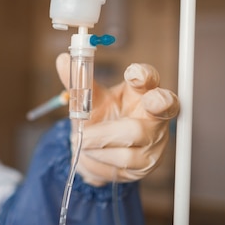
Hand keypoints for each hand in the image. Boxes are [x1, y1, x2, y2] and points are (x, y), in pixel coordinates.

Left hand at [56, 54, 179, 185]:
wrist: (97, 152)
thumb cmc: (102, 119)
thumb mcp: (90, 100)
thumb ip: (78, 82)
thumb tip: (62, 59)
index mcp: (140, 91)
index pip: (149, 78)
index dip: (144, 75)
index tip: (133, 74)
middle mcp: (155, 114)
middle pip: (162, 106)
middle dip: (155, 104)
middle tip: (147, 102)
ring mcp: (155, 139)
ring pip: (131, 138)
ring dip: (98, 139)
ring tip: (82, 140)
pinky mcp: (148, 164)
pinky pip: (122, 161)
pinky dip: (99, 157)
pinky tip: (92, 154)